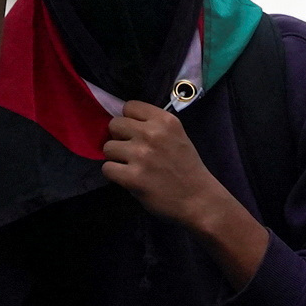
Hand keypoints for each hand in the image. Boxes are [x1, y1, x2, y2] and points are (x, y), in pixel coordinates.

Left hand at [99, 103, 266, 283]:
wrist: (198, 199)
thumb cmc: (187, 168)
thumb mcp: (176, 136)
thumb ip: (153, 127)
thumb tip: (122, 123)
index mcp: (165, 120)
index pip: (129, 106)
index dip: (129, 120)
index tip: (135, 133)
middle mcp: (152, 133)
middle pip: (114, 125)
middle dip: (120, 138)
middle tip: (131, 151)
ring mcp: (141, 155)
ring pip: (107, 147)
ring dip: (116, 158)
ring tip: (131, 166)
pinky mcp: (132, 177)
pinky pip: (107, 168)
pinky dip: (115, 175)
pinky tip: (129, 178)